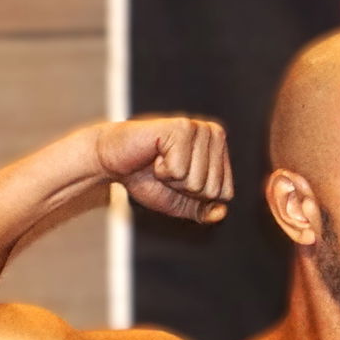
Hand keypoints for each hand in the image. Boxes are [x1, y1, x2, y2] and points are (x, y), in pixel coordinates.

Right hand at [95, 115, 232, 223]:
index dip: (197, 197)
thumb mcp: (180, 202)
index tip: (179, 179)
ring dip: (172, 179)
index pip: (225, 193)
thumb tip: (222, 212)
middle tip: (166, 169)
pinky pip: (180, 170)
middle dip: (184, 189)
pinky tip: (154, 155)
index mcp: (220, 150)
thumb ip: (203, 211)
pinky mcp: (180, 127)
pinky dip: (162, 170)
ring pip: (197, 181)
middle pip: (212, 189)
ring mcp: (198, 128)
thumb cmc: (147, 178)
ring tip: (159, 161)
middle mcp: (214, 134)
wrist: (113, 161)